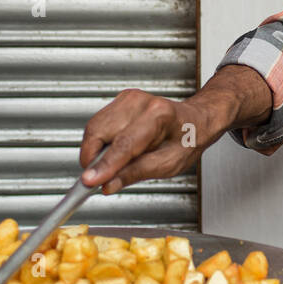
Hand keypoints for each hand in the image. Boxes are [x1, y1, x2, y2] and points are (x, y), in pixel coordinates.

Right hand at [79, 90, 210, 193]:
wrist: (194, 121)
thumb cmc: (186, 141)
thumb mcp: (167, 165)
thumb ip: (135, 174)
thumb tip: (107, 185)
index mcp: (158, 116)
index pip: (123, 145)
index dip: (103, 165)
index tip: (88, 182)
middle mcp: (140, 102)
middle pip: (99, 132)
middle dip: (92, 159)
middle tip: (96, 179)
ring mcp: (127, 99)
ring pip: (93, 128)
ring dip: (95, 151)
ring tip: (113, 163)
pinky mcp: (119, 101)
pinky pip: (97, 124)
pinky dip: (99, 142)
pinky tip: (115, 150)